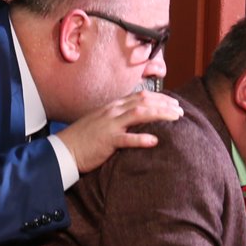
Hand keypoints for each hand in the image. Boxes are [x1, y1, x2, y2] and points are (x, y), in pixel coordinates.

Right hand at [55, 91, 183, 172]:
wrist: (64, 149)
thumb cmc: (84, 138)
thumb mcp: (102, 122)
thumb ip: (119, 118)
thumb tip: (137, 119)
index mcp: (113, 106)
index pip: (141, 96)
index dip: (160, 98)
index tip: (174, 104)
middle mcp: (113, 111)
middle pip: (144, 101)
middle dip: (165, 104)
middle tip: (181, 111)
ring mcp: (110, 124)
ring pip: (139, 114)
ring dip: (160, 114)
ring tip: (175, 119)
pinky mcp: (107, 140)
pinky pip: (126, 138)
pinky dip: (141, 139)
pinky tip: (155, 141)